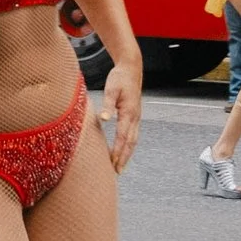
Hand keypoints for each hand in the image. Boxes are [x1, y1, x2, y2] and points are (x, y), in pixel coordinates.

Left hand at [98, 57, 140, 172]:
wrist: (131, 69)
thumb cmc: (120, 78)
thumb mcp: (111, 89)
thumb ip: (107, 105)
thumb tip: (104, 119)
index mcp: (129, 113)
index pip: (122, 137)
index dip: (117, 151)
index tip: (113, 163)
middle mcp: (135, 117)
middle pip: (130, 143)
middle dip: (124, 158)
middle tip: (117, 172)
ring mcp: (137, 117)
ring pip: (133, 140)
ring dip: (127, 154)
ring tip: (121, 166)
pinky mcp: (135, 115)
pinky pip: (133, 134)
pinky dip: (129, 145)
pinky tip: (124, 150)